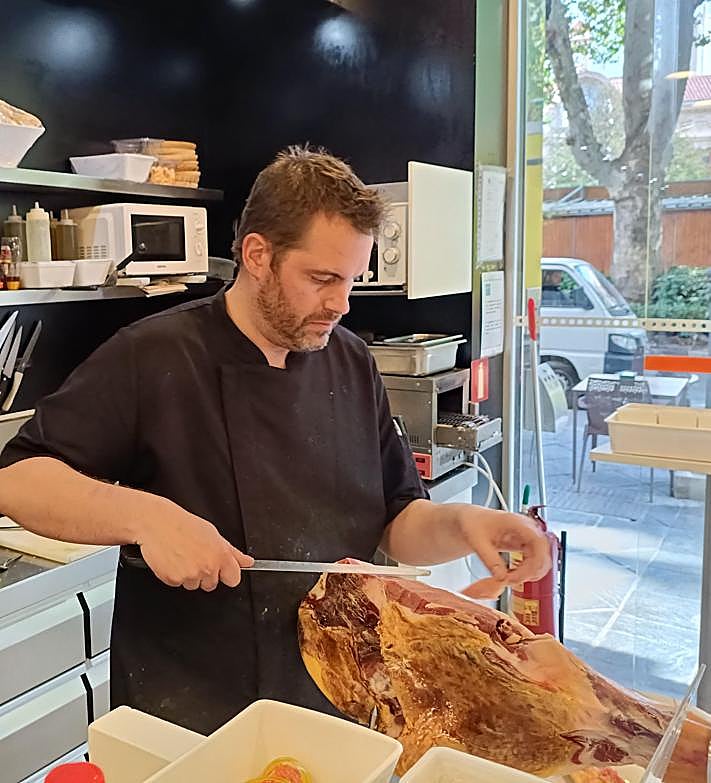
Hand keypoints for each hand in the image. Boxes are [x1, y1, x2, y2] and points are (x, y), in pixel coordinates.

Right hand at [136, 497, 253, 590]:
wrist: (157, 523)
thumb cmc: (184, 525)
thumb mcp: (213, 534)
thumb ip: (233, 552)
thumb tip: (247, 562)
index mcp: (220, 556)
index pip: (234, 579)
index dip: (227, 574)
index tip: (222, 569)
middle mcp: (207, 567)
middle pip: (212, 584)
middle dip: (205, 574)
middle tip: (196, 556)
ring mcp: (189, 575)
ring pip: (193, 585)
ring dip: (189, 575)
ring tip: (182, 555)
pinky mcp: (172, 580)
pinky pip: (177, 584)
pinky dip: (174, 575)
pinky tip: (172, 560)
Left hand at [458, 507, 550, 584]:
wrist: (471, 520)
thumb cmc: (474, 523)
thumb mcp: (477, 541)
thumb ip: (489, 559)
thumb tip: (501, 577)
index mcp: (518, 523)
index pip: (539, 543)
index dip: (534, 563)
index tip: (519, 577)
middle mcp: (528, 530)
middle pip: (543, 555)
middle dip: (530, 572)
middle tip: (510, 581)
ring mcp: (529, 538)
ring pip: (542, 561)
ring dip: (529, 574)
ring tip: (509, 579)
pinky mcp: (527, 547)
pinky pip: (535, 563)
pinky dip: (527, 573)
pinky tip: (513, 576)